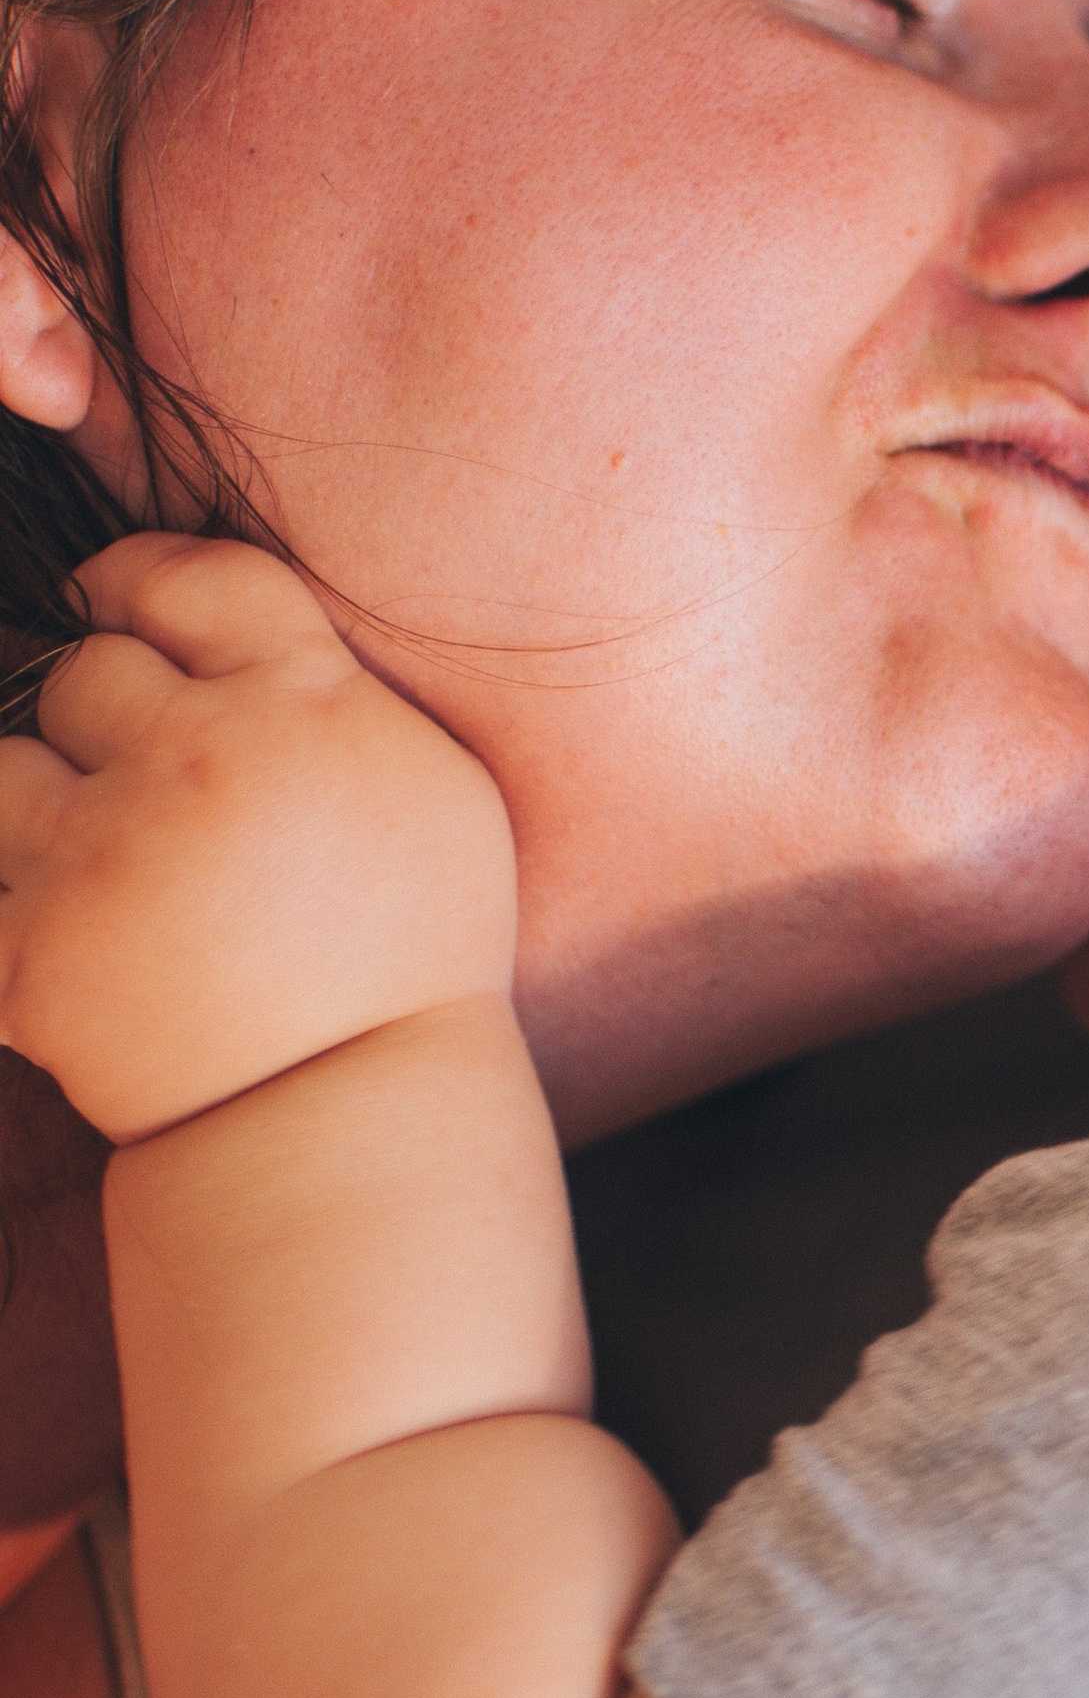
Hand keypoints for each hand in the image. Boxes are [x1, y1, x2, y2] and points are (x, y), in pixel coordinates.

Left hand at [0, 536, 515, 1144]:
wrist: (354, 1117)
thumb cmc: (413, 959)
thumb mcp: (436, 792)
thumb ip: (336, 691)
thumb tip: (238, 636)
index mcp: (304, 703)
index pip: (188, 580)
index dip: (134, 581)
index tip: (111, 600)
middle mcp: (196, 760)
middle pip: (84, 673)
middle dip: (102, 727)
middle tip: (142, 796)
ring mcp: (101, 856)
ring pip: (4, 767)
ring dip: (37, 813)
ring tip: (92, 871)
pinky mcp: (31, 951)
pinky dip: (9, 909)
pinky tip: (60, 936)